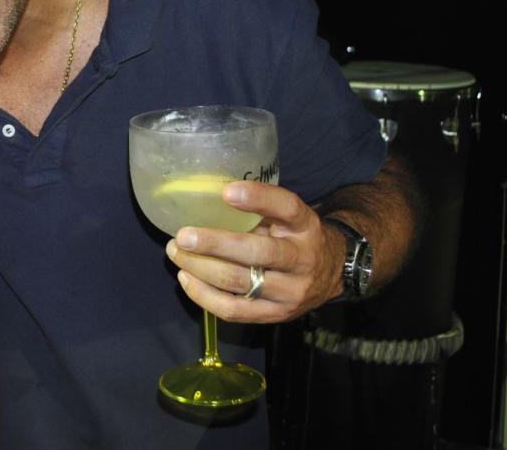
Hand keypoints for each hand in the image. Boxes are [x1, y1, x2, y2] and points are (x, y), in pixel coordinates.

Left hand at [164, 181, 344, 322]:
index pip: (286, 208)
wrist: (330, 274)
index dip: (258, 198)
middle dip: (214, 243)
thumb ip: (258, 209)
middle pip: (257, 252)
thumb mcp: (287, 217)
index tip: (226, 191)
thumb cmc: (294, 237)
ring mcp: (289, 292)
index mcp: (304, 226)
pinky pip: (233, 310)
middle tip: (183, 235)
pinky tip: (186, 277)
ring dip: (200, 267)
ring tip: (176, 253)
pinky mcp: (275, 315)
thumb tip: (204, 194)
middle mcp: (301, 259)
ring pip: (239, 282)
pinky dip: (203, 295)